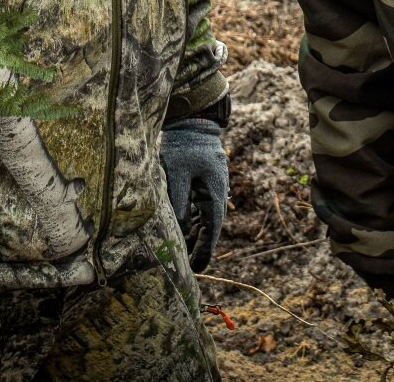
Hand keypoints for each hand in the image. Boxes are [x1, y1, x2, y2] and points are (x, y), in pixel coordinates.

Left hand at [161, 118, 228, 271]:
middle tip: (181, 267)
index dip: (204, 252)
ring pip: (202, 220)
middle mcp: (216, 195)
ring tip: (177, 252)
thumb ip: (178, 203)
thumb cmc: (184, 147)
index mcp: (214, 195)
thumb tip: (177, 228)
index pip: (211, 231)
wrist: (194, 123)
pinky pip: (198, 208)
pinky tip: (179, 230)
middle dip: (196, 247)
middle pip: (207, 228)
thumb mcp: (177, 175)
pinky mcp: (203, 184)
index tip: (197, 270)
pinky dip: (190, 221)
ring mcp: (211, 189)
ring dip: (192, 235)